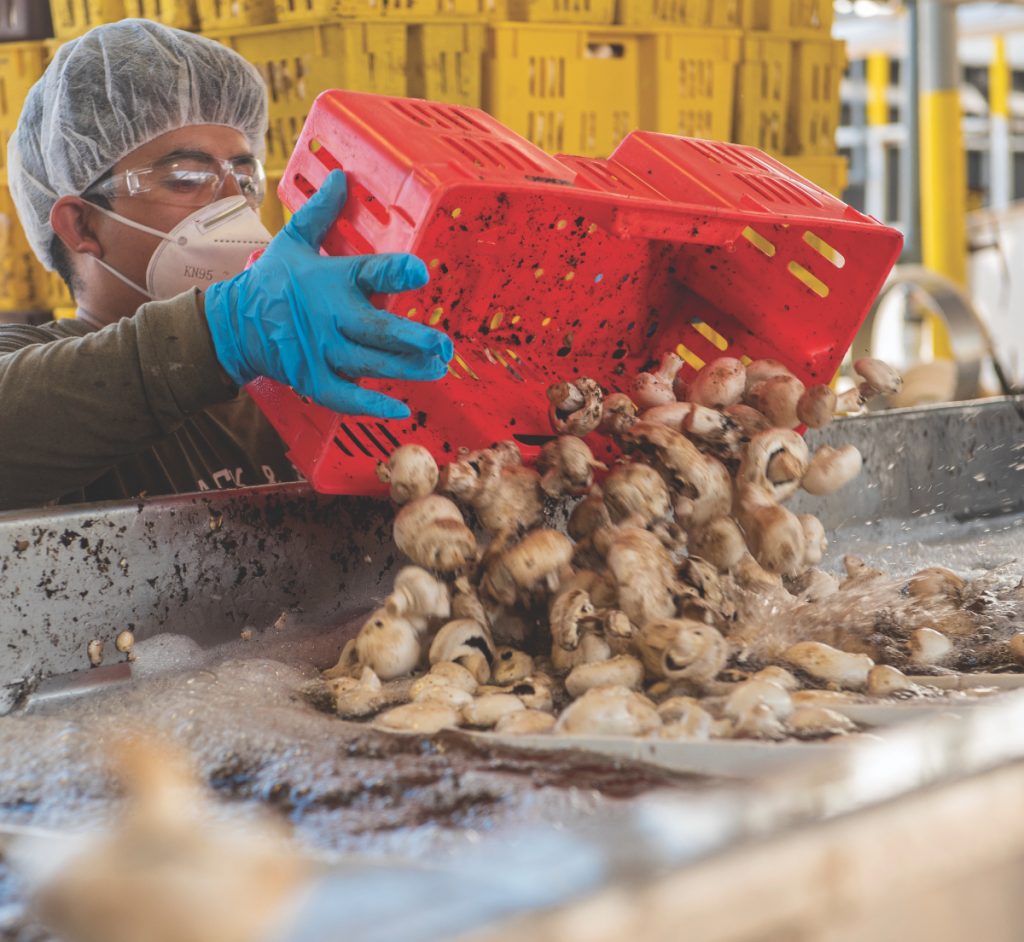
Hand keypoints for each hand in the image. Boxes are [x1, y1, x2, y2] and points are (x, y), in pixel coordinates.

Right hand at [203, 170, 452, 417]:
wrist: (231, 325)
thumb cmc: (270, 281)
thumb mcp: (292, 241)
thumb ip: (320, 212)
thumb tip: (341, 176)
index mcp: (330, 279)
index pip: (367, 272)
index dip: (395, 272)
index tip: (420, 272)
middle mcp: (329, 317)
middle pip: (377, 331)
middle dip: (414, 339)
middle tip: (443, 344)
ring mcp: (321, 351)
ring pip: (369, 364)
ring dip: (406, 369)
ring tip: (437, 369)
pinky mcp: (313, 379)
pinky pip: (345, 397)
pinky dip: (371, 406)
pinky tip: (400, 410)